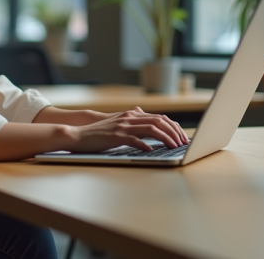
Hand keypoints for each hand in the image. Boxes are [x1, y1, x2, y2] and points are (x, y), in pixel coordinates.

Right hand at [66, 107, 189, 152]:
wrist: (80, 134)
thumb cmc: (100, 131)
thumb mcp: (117, 121)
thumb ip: (130, 117)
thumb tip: (141, 112)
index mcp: (132, 114)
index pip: (160, 117)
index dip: (174, 127)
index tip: (183, 137)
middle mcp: (130, 118)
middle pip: (159, 121)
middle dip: (174, 132)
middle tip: (183, 143)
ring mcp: (123, 126)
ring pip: (151, 129)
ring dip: (166, 138)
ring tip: (174, 147)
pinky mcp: (116, 137)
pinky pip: (134, 140)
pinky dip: (146, 145)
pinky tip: (152, 151)